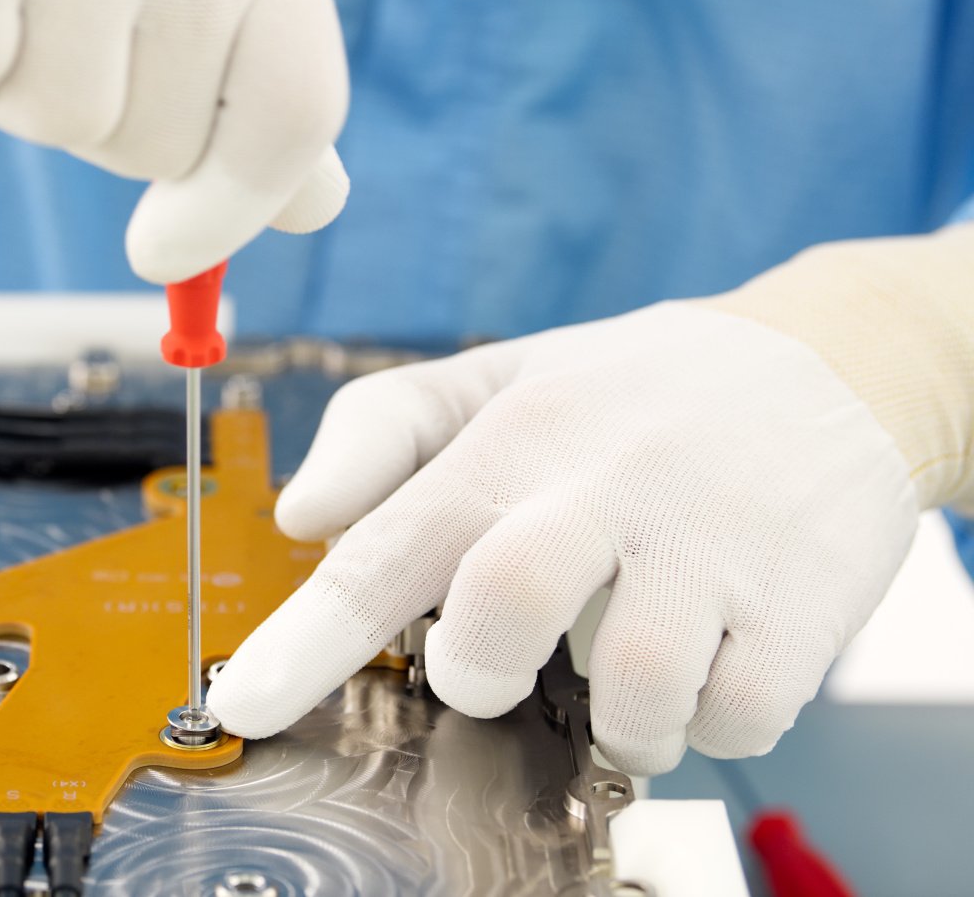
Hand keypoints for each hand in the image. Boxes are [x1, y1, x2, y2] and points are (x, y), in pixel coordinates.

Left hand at [207, 300, 922, 773]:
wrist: (837, 363)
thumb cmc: (637, 392)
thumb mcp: (506, 375)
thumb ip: (387, 430)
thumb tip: (301, 512)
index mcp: (515, 437)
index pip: (389, 545)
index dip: (307, 637)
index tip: (244, 705)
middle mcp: (605, 484)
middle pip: (501, 612)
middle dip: (479, 671)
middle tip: (498, 663)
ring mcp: (711, 541)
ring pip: (633, 695)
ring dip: (618, 714)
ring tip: (632, 662)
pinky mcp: (806, 595)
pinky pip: (734, 717)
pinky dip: (710, 717)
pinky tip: (712, 655)